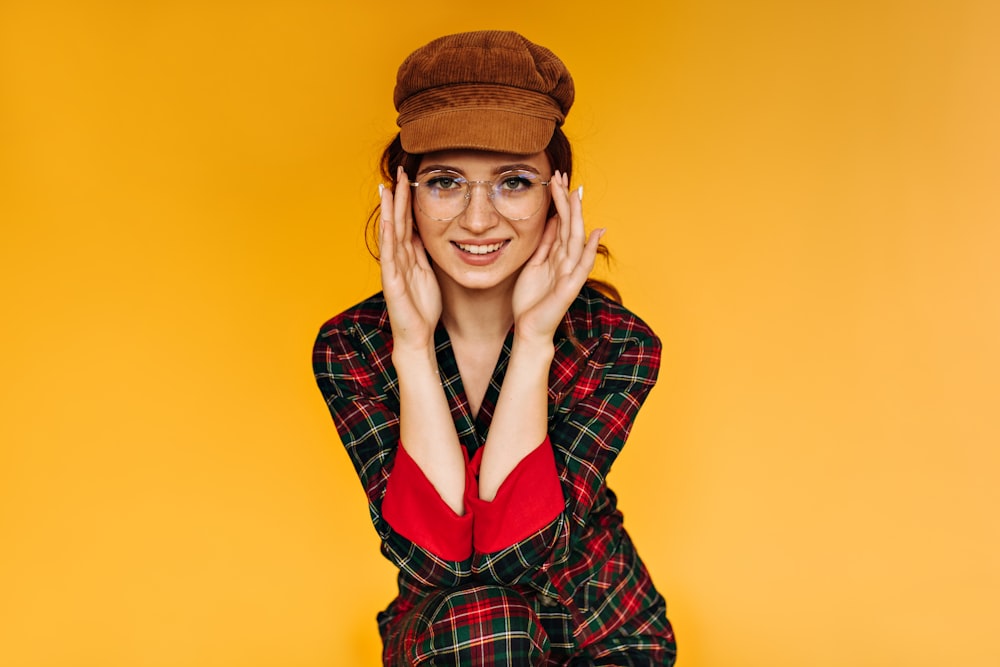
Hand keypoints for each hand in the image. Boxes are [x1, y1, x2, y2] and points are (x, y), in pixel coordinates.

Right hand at [379, 166, 441, 349]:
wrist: (417, 336)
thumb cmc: (422, 308)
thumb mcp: (427, 272)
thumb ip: (422, 253)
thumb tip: (421, 230)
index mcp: (407, 256)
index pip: (406, 222)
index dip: (407, 200)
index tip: (410, 178)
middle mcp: (397, 259)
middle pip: (397, 222)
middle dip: (397, 197)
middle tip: (399, 172)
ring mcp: (392, 269)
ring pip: (389, 234)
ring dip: (388, 211)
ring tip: (387, 188)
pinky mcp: (392, 282)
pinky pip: (390, 256)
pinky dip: (388, 238)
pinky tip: (387, 222)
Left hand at [511, 170, 603, 342]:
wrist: (530, 329)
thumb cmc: (531, 300)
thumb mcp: (534, 264)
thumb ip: (545, 244)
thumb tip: (552, 220)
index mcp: (557, 256)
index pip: (560, 223)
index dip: (558, 201)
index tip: (556, 179)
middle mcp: (566, 261)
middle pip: (569, 225)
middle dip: (567, 201)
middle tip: (564, 176)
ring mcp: (570, 273)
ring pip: (576, 238)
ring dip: (577, 216)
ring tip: (576, 193)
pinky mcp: (570, 287)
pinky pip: (582, 264)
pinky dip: (589, 248)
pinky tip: (595, 231)